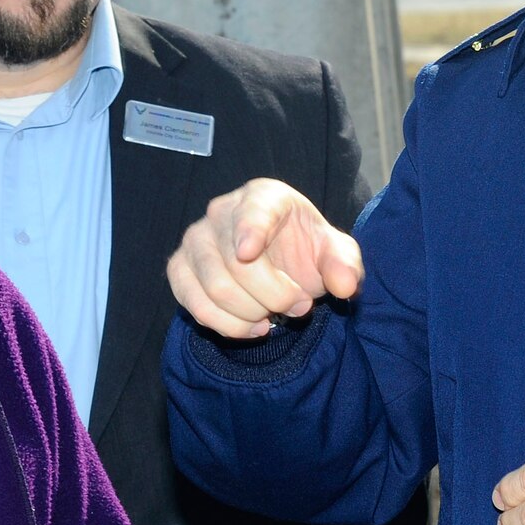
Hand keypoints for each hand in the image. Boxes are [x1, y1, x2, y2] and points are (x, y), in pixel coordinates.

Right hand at [167, 179, 364, 338]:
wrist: (282, 265)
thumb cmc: (306, 251)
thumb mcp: (336, 253)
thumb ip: (345, 265)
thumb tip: (344, 285)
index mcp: (263, 196)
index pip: (253, 211)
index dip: (249, 229)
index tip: (249, 252)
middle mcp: (221, 210)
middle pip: (238, 264)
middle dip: (275, 296)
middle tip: (301, 306)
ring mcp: (195, 240)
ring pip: (215, 289)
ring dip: (253, 314)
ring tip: (276, 315)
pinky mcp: (179, 269)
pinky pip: (195, 305)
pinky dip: (227, 325)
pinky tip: (253, 327)